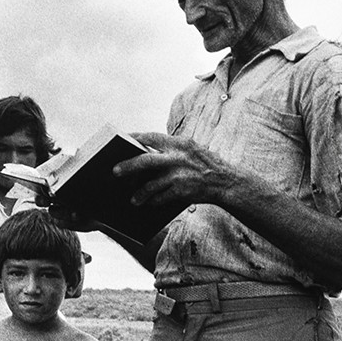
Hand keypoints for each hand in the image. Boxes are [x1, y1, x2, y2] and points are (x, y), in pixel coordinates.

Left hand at [117, 132, 240, 207]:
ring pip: (151, 185)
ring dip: (140, 193)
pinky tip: (149, 203)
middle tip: (115, 171)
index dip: (133, 138)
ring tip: (133, 199)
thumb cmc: (204, 164)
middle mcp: (178, 157)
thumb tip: (143, 152)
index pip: (150, 137)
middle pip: (145, 161)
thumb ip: (170, 149)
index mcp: (179, 143)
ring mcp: (180, 175)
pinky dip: (153, 201)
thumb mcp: (190, 149)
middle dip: (128, 166)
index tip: (120, 139)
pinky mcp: (182, 190)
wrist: (227, 182)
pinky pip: (161, 197)